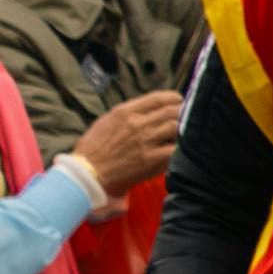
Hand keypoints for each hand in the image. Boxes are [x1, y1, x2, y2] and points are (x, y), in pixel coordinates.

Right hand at [69, 88, 183, 191]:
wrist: (87, 175)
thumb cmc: (93, 150)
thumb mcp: (106, 122)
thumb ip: (128, 113)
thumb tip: (151, 108)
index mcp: (124, 112)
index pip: (158, 98)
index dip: (174, 98)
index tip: (178, 101)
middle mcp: (136, 124)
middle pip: (172, 111)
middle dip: (182, 113)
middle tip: (186, 119)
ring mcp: (145, 141)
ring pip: (177, 127)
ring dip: (183, 130)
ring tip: (183, 134)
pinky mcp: (151, 159)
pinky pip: (175, 149)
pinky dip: (181, 148)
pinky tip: (179, 150)